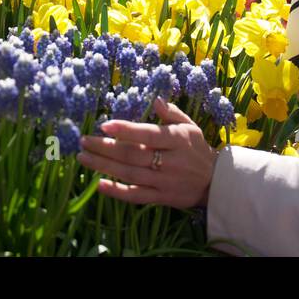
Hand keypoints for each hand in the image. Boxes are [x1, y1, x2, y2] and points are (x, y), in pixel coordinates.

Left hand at [77, 97, 217, 208]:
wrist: (216, 182)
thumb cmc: (198, 149)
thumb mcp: (190, 126)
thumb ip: (171, 113)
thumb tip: (155, 99)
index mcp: (177, 140)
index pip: (148, 134)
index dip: (126, 130)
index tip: (104, 124)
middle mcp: (170, 161)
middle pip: (132, 155)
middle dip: (105, 148)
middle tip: (83, 142)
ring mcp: (164, 182)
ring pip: (130, 174)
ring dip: (104, 167)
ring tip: (84, 158)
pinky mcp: (161, 198)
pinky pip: (136, 196)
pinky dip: (117, 192)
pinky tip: (99, 185)